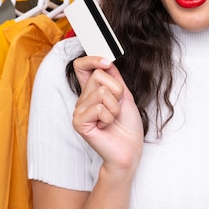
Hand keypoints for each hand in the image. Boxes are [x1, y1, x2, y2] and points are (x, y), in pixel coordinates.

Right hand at [71, 56, 143, 172]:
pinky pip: (98, 107)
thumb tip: (107, 62)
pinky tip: (105, 126)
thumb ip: (114, 78)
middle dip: (116, 91)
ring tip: (112, 119)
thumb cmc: (127, 126)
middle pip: (98, 76)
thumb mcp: (124, 95)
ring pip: (101, 92)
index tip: (107, 62)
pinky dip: (109, 117)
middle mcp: (82, 100)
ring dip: (114, 107)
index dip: (92, 59)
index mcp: (92, 92)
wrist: (130, 149)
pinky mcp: (79, 123)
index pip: (81, 66)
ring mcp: (79, 111)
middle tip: (116, 108)